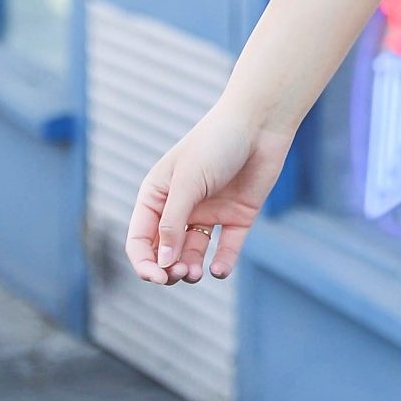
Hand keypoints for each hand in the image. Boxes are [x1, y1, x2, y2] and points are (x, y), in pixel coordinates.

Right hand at [126, 106, 288, 284]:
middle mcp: (180, 207)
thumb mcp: (188, 181)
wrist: (260, 123)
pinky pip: (226, 248)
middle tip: (180, 274)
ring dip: (191, 269)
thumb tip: (163, 262)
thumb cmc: (217, 143)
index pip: (140, 239)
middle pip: (165, 251)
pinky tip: (218, 270)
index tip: (156, 277)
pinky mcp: (237, 216)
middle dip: (168, 269)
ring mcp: (209, 213)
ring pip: (192, 253)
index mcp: (157, 194)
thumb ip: (173, 222)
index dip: (144, 262)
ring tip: (196, 273)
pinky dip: (221, 263)